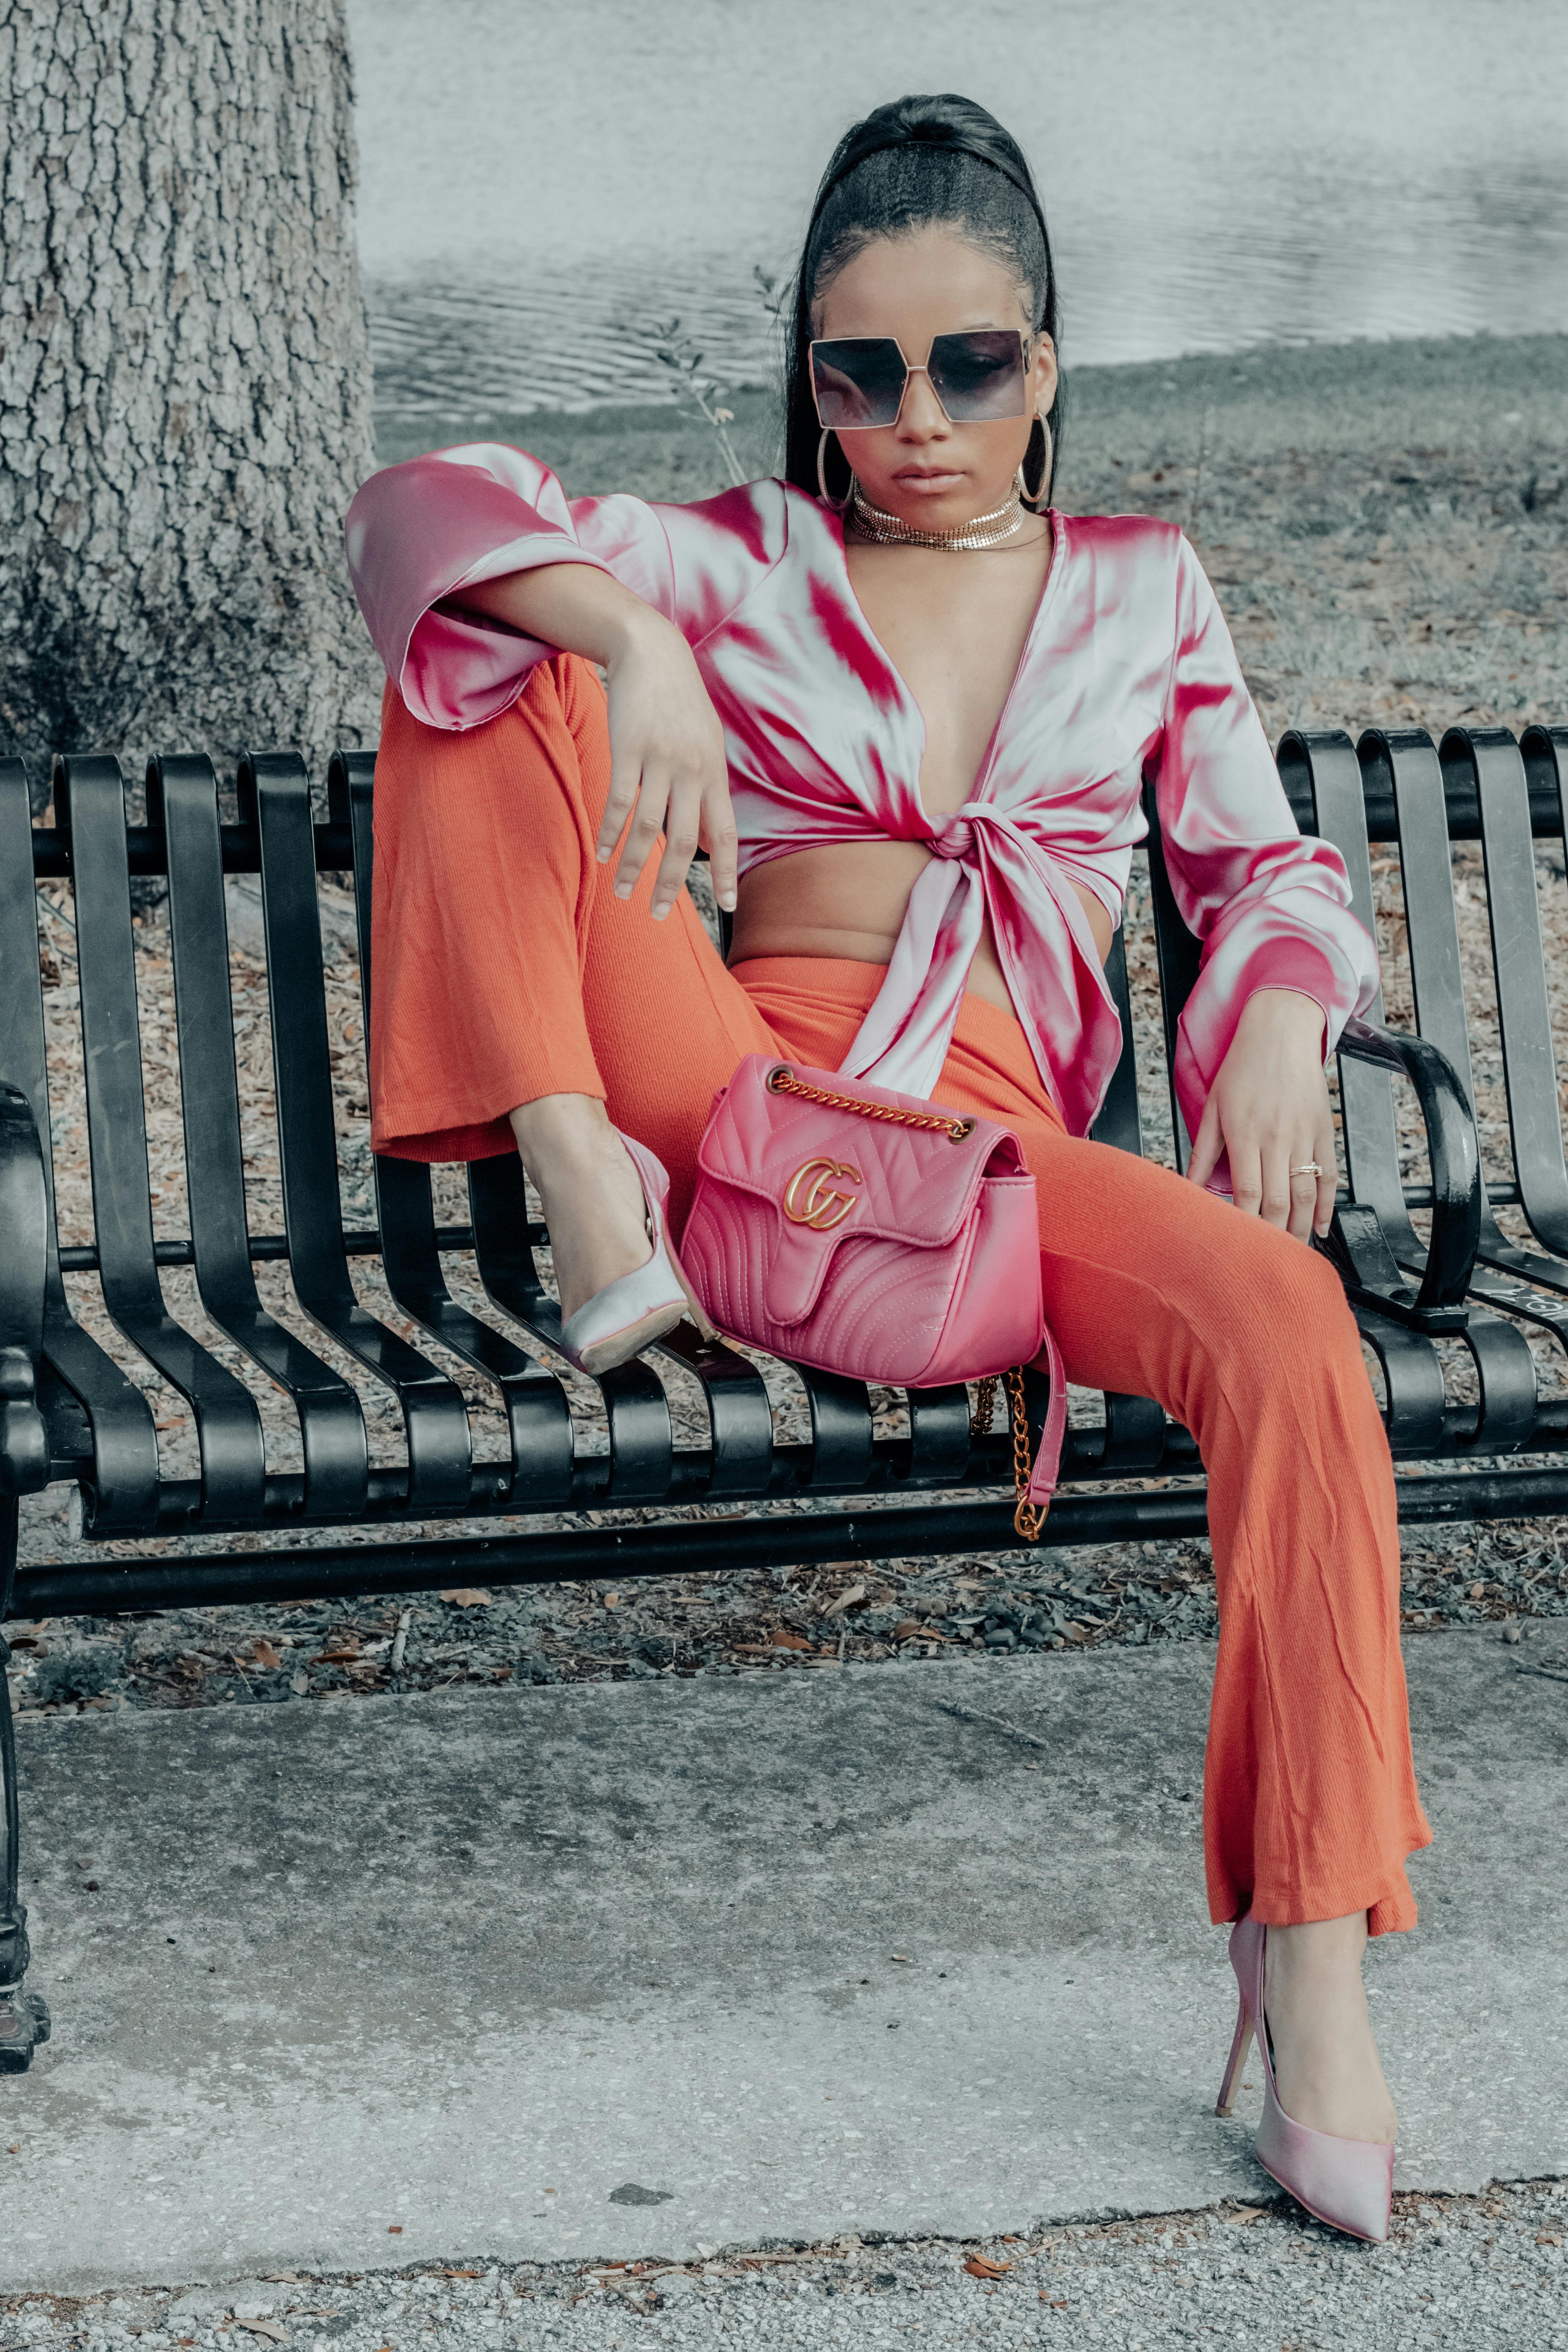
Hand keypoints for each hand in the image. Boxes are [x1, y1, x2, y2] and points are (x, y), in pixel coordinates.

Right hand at [598, 610, 735, 919]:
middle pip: (685, 842)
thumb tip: (708, 839)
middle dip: (671, 884)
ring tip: (622, 893)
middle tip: (656, 915)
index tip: (730, 906)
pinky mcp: (629, 749)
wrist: (654, 653)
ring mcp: (661, 760)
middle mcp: (693, 772)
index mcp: (715, 775)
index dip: (728, 872)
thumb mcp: (707, 745)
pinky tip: (602, 853)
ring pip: (648, 827)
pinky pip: (619, 801)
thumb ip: (708, 791)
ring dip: (633, 865)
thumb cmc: (681, 705)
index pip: (726, 834)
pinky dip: (610, 831)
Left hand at [1187, 989, 1336, 1240]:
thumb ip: (1203, 1154)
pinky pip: (1329, 1176)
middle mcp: (1277, 1138)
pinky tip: (1318, 1226)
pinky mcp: (1324, 1132)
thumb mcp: (1213, 1109)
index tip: (1240, 1248)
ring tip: (1292, 1254)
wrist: (1281, 1033)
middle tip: (1266, 1263)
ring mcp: (1304, 1136)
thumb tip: (1190, 1190)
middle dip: (1273, 1237)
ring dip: (1299, 1228)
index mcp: (1246, 1134)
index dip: (1246, 1226)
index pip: (1247, 1193)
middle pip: (1278, 1201)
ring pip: (1306, 1195)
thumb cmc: (1242, 1069)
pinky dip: (1326, 1206)